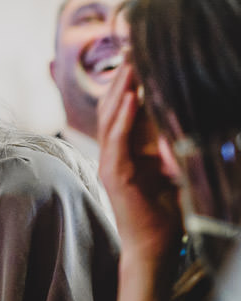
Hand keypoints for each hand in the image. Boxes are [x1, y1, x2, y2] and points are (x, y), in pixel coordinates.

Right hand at [97, 61, 181, 263]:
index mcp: (124, 154)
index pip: (121, 111)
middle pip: (111, 108)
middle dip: (122, 78)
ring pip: (111, 117)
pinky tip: (131, 96)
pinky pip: (116, 137)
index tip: (139, 58)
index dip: (127, 84)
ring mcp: (109, 163)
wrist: (154, 250)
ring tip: (130, 63)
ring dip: (121, 89)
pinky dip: (123, 115)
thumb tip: (193, 123)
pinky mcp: (113, 173)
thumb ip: (175, 150)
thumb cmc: (166, 217)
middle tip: (132, 50)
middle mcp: (111, 155)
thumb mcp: (175, 174)